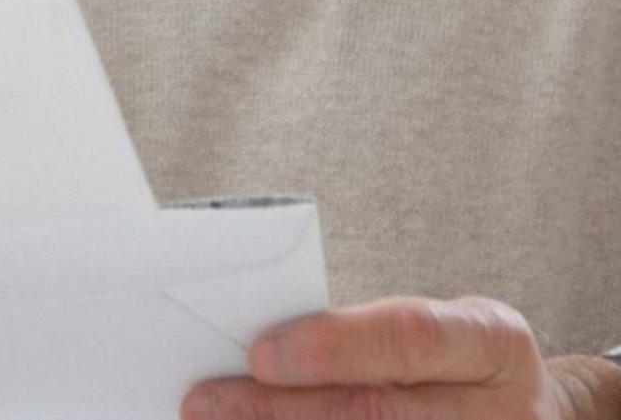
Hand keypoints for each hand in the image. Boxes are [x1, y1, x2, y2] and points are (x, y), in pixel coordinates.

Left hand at [183, 296, 620, 419]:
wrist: (530, 417)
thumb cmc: (450, 362)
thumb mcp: (434, 327)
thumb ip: (359, 336)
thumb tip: (250, 348)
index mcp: (494, 343)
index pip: (411, 338)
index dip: (334, 348)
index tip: (259, 353)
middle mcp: (504, 410)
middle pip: (381, 412)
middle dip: (284, 410)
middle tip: (207, 403)